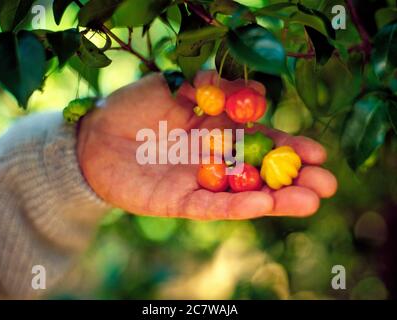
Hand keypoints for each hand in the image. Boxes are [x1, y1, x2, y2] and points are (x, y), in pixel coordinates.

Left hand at [77, 71, 336, 219]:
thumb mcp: (175, 84)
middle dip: (295, 178)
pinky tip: (263, 203)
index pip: (262, 140)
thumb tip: (256, 93)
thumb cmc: (134, 107)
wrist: (94, 137)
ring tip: (311, 201)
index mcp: (218, 130)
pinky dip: (237, 204)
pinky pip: (212, 205)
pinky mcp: (180, 203)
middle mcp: (216, 159)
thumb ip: (213, 87)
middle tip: (328, 184)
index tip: (318, 151)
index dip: (290, 146)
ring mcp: (200, 182)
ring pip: (245, 193)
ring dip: (277, 199)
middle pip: (261, 172)